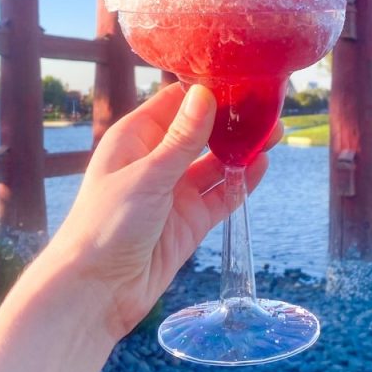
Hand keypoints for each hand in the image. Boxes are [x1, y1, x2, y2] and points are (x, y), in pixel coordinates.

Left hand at [43, 83, 279, 339]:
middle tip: (268, 108)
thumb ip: (182, 139)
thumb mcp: (148, 176)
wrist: (96, 291)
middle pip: (200, 132)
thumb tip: (205, 94)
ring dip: (241, 150)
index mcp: (135, 138)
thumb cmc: (105, 225)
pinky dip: (241, 182)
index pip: (176, 103)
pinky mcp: (189, 222)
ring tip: (275, 133)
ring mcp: (174, 192)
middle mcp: (155, 161)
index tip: (241, 80)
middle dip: (231, 121)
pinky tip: (262, 165)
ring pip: (214, 163)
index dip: (207, 91)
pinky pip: (220, 196)